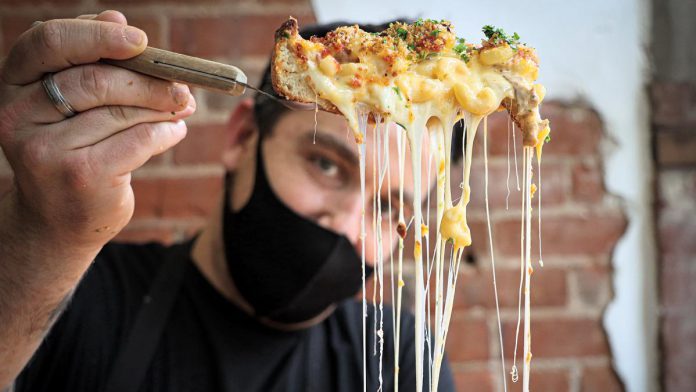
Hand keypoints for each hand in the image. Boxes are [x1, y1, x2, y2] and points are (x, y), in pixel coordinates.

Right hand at [0, 10, 195, 247]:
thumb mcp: (70, 105)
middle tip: (181, 86)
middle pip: (94, 79)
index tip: (141, 40)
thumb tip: (116, 16)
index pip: (48, 42)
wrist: (60, 219)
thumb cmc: (73, 149)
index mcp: (12, 84)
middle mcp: (17, 115)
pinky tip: (175, 130)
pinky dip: (166, 132)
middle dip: (148, 80)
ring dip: (162, 106)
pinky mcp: (80, 176)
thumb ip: (90, 62)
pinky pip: (138, 140)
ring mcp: (45, 149)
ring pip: (120, 111)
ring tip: (182, 106)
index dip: (97, 34)